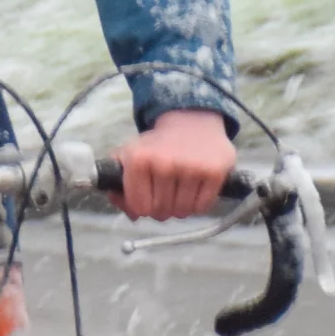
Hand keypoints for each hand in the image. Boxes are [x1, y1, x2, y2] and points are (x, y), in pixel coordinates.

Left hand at [112, 109, 234, 219]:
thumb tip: (133, 215)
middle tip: (166, 193)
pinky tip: (195, 188)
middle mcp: (164, 163)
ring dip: (181, 207)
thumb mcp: (131, 155)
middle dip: (163, 208)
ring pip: (182, 212)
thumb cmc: (158, 145)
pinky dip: (198, 204)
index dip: (143, 207)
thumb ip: (119, 185)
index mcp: (138, 159)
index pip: (139, 207)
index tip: (149, 197)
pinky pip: (202, 207)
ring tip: (181, 189)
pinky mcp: (214, 172)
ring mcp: (191, 168)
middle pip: (161, 212)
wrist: (192, 119)